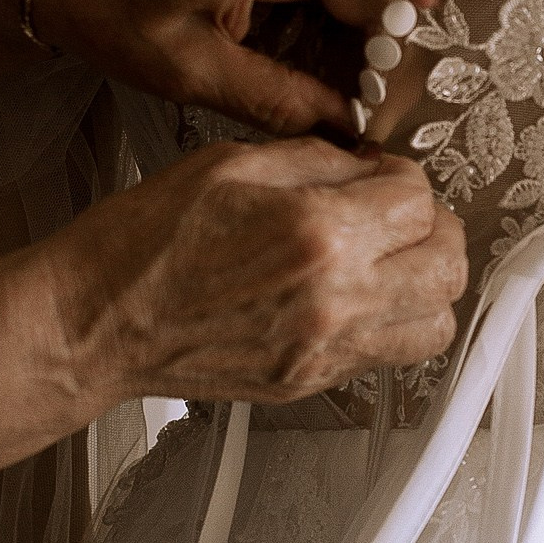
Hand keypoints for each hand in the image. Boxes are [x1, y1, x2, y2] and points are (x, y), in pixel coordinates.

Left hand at [31, 0, 438, 136]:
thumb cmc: (99, 1)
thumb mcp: (183, 68)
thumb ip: (270, 98)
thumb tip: (343, 128)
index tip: (420, 6)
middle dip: (384, 31)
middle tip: (371, 97)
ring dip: (360, 30)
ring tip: (342, 92)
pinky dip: (330, 22)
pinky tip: (314, 70)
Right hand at [44, 136, 467, 404]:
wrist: (95, 325)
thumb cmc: (141, 245)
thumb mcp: (230, 164)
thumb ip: (318, 160)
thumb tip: (371, 167)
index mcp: (318, 232)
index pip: (418, 201)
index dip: (404, 180)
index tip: (382, 178)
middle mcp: (336, 298)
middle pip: (448, 267)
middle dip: (435, 230)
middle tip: (403, 218)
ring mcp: (327, 350)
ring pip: (436, 324)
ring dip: (426, 287)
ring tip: (393, 264)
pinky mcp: (312, 382)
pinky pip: (390, 358)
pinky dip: (392, 324)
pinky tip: (357, 298)